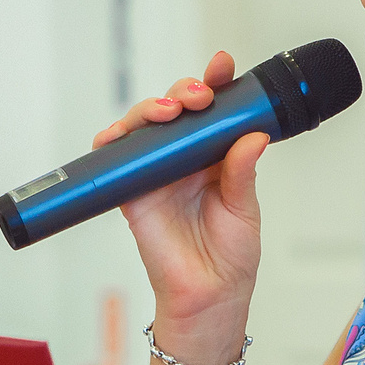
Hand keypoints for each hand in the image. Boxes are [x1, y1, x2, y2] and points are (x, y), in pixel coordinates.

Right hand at [95, 53, 268, 337]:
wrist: (208, 298)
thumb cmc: (231, 257)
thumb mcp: (244, 209)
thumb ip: (243, 172)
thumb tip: (253, 135)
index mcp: (217, 154)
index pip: (215, 110)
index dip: (216, 83)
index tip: (222, 66)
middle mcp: (184, 157)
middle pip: (177, 108)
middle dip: (185, 91)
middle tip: (198, 97)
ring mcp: (156, 171)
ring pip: (145, 126)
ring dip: (152, 109)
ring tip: (169, 111)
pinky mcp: (132, 191)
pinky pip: (115, 160)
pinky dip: (111, 142)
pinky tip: (117, 134)